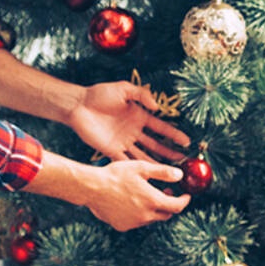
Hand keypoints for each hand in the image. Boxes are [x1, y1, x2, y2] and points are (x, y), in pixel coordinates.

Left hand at [68, 82, 189, 162]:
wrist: (77, 104)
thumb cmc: (99, 94)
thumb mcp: (124, 89)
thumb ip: (141, 95)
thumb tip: (157, 107)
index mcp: (139, 116)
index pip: (160, 128)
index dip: (174, 134)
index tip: (186, 141)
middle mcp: (133, 131)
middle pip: (155, 144)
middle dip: (169, 152)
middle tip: (183, 160)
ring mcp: (123, 142)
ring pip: (143, 155)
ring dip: (156, 163)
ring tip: (170, 172)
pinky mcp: (110, 150)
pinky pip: (125, 161)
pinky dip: (135, 169)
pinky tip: (146, 176)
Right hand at [85, 161, 191, 230]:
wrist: (92, 187)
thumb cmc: (116, 174)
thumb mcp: (141, 168)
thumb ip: (163, 172)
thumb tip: (180, 175)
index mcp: (152, 201)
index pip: (177, 206)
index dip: (184, 201)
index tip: (186, 196)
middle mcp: (145, 215)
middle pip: (166, 215)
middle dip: (170, 205)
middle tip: (167, 193)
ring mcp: (133, 223)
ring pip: (151, 218)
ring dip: (153, 209)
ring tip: (146, 195)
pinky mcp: (122, 226)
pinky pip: (136, 222)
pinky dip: (139, 214)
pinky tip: (131, 201)